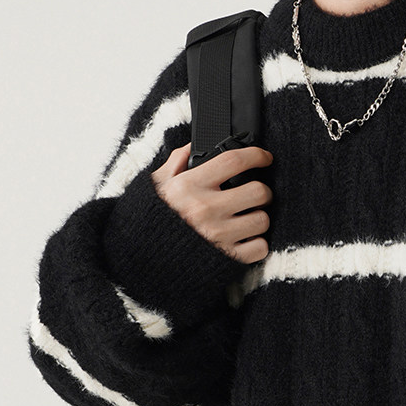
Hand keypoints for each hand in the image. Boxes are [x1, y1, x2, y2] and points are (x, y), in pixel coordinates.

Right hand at [150, 141, 273, 264]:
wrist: (141, 259)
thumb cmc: (152, 220)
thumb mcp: (158, 185)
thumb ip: (176, 162)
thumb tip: (193, 146)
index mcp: (189, 186)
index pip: (234, 161)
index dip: (256, 155)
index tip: (264, 157)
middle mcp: (205, 209)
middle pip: (258, 191)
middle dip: (261, 191)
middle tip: (255, 194)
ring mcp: (217, 235)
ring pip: (262, 220)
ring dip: (258, 218)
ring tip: (246, 219)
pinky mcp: (226, 259)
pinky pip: (260, 248)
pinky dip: (256, 244)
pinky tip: (244, 239)